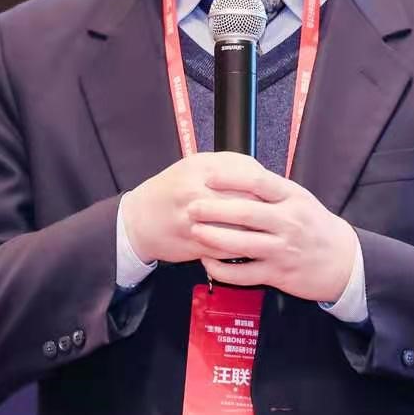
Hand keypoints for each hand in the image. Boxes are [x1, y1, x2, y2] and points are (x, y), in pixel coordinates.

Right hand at [119, 152, 269, 264]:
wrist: (138, 220)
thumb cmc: (171, 190)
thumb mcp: (196, 165)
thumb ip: (230, 164)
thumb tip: (261, 173)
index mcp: (200, 168)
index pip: (246, 177)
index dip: (267, 189)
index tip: (275, 195)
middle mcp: (195, 193)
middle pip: (245, 205)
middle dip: (265, 214)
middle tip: (275, 218)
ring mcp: (193, 221)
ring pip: (238, 230)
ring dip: (256, 234)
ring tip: (266, 233)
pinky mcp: (193, 245)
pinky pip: (228, 250)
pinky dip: (242, 250)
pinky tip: (249, 246)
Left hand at [187, 173, 359, 302]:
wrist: (343, 261)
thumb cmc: (314, 225)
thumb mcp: (299, 199)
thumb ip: (270, 189)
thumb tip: (234, 172)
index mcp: (292, 198)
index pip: (259, 182)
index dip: (230, 178)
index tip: (207, 176)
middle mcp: (288, 223)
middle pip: (245, 214)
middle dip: (214, 210)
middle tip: (191, 207)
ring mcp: (283, 250)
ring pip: (242, 245)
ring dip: (213, 238)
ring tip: (194, 231)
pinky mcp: (278, 275)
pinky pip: (244, 274)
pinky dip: (222, 269)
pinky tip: (207, 261)